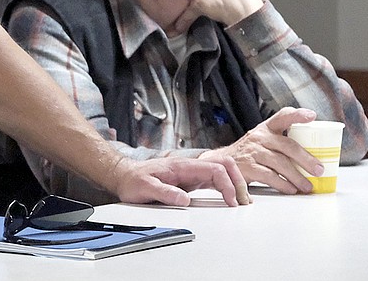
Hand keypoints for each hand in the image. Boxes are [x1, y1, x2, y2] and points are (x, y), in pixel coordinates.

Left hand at [112, 154, 250, 206]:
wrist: (124, 177)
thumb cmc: (133, 180)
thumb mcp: (145, 188)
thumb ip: (164, 192)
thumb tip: (184, 199)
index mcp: (181, 166)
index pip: (213, 169)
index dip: (227, 184)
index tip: (231, 200)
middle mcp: (189, 168)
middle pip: (223, 166)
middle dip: (237, 181)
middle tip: (243, 201)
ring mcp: (191, 174)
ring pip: (221, 172)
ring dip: (234, 184)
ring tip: (241, 202)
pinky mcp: (190, 182)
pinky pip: (213, 181)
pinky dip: (225, 188)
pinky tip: (229, 199)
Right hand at [198, 107, 321, 193]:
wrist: (222, 163)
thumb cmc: (251, 153)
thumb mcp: (263, 141)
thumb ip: (283, 144)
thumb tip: (316, 159)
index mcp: (266, 128)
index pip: (282, 116)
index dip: (297, 115)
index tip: (312, 116)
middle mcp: (259, 137)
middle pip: (287, 145)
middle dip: (306, 159)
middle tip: (319, 170)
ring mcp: (252, 151)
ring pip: (280, 163)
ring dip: (297, 176)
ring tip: (308, 186)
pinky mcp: (247, 166)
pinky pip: (269, 175)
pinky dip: (283, 184)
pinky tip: (291, 189)